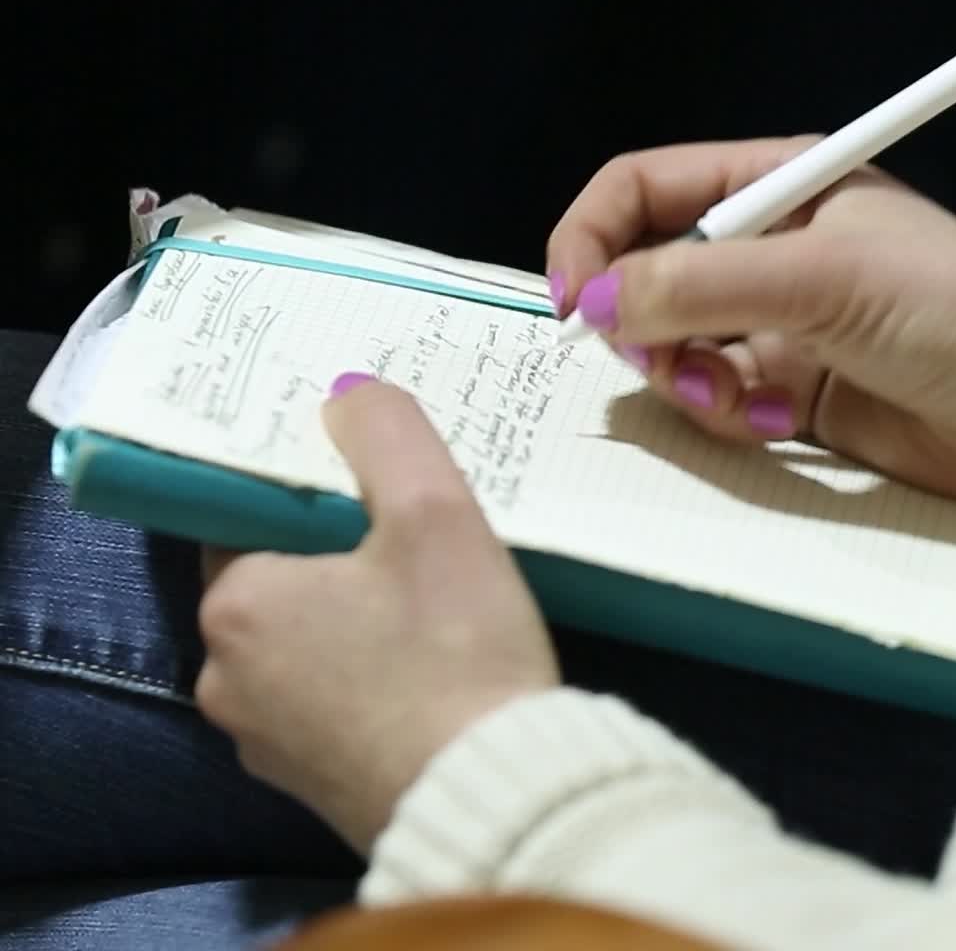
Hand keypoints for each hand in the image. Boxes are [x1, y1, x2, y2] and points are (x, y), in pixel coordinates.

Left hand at [195, 378, 558, 853]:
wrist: (496, 794)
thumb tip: (346, 394)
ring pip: (303, 642)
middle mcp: (225, 678)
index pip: (244, 514)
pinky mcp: (311, 786)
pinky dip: (365, 674)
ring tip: (427, 596)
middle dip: (335, 551)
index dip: (304, 486)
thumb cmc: (453, 645)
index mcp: (236, 604)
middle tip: (410, 530)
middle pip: (277, 580)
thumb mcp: (433, 511)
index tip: (362, 476)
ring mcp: (265, 742)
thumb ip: (385, 432)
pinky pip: (328, 699)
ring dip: (352, 614)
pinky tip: (424, 664)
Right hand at [547, 138, 955, 501]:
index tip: (575, 303)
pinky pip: (714, 399)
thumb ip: (702, 283)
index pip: (640, 190)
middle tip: (676, 363)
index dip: (592, 238)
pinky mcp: (788, 388)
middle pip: (642, 275)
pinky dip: (729, 415)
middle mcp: (764, 250)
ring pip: (669, 347)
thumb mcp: (826, 279)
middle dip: (644, 327)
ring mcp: (773, 322)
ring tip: (741, 398)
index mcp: (774, 188)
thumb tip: (597, 304)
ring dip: (687, 379)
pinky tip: (783, 419)